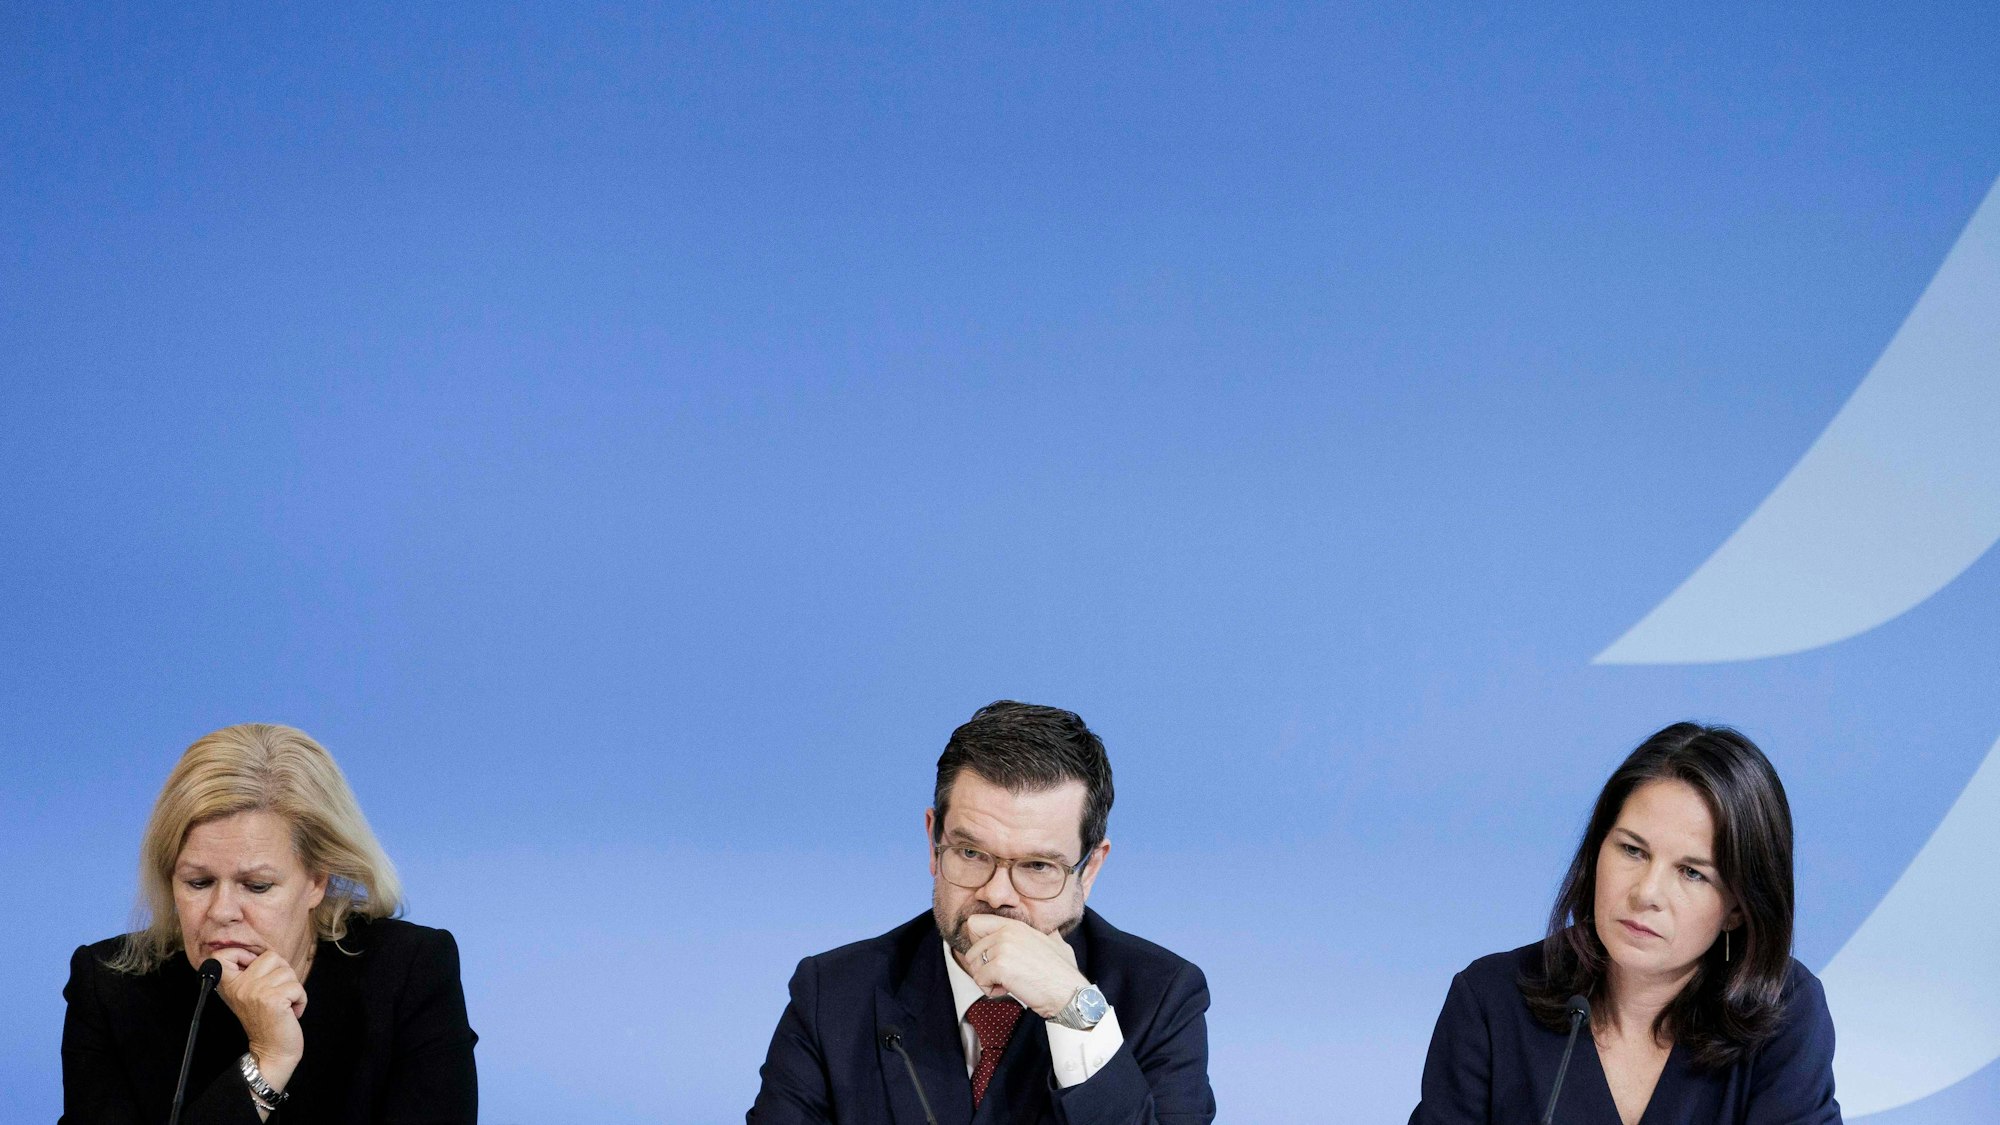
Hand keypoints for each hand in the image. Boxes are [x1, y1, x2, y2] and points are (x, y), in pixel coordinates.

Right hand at [215, 949, 307, 1088]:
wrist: (271, 1052)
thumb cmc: (266, 1020)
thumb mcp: (250, 994)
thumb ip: (251, 973)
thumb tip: (262, 952)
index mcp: (230, 985)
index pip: (222, 955)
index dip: (242, 953)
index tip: (251, 968)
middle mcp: (240, 986)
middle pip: (271, 956)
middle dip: (282, 973)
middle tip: (275, 994)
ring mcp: (256, 992)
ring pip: (288, 970)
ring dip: (292, 988)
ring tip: (282, 1005)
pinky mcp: (274, 999)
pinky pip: (298, 987)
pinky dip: (301, 1000)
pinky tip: (290, 1012)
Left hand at [962, 914, 1088, 1019]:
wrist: (1069, 992)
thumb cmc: (1064, 973)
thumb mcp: (1056, 944)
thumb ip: (1047, 934)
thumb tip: (1052, 931)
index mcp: (1015, 925)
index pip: (975, 923)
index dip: (977, 942)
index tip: (990, 957)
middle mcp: (1007, 932)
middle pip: (971, 950)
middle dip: (983, 968)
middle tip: (1004, 976)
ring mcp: (1003, 948)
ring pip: (973, 966)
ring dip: (987, 980)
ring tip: (1008, 983)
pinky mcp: (1000, 966)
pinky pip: (979, 981)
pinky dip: (991, 991)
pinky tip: (1008, 990)